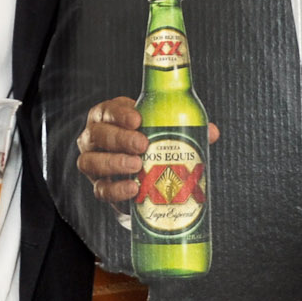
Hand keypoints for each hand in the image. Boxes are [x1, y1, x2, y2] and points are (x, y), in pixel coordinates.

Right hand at [76, 96, 219, 204]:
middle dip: (120, 139)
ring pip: (91, 161)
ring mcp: (93, 162)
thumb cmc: (148, 141)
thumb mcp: (160, 129)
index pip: (108, 110)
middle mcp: (95, 137)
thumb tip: (210, 132)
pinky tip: (133, 188)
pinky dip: (116, 190)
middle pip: (98, 135)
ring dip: (114, 163)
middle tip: (142, 144)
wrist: (136, 174)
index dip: (120, 114)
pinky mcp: (99, 186)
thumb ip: (184, 127)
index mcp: (108, 117)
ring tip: (137, 165)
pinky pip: (100, 190)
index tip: (138, 120)